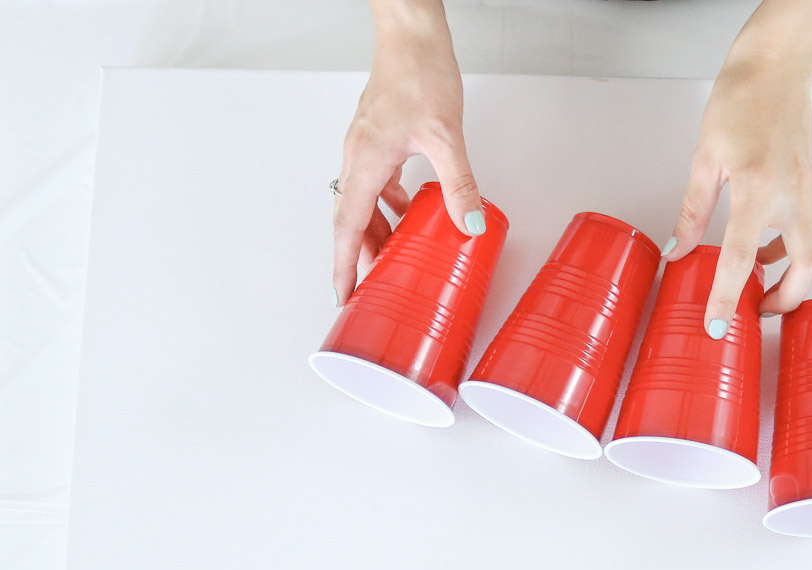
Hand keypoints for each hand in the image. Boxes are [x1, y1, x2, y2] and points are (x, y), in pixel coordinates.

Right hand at [333, 0, 482, 306]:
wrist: (411, 34)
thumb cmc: (419, 73)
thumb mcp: (446, 136)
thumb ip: (457, 183)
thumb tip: (470, 222)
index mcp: (366, 161)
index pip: (348, 225)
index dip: (344, 264)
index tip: (341, 293)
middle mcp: (358, 156)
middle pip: (351, 219)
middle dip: (358, 256)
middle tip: (367, 288)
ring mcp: (365, 147)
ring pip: (363, 201)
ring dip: (373, 231)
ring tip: (389, 258)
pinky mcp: (378, 138)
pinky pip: (375, 182)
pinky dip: (386, 204)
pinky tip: (408, 212)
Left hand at [660, 0, 811, 336]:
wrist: (776, 70)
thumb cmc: (741, 102)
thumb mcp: (705, 158)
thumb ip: (692, 211)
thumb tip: (676, 250)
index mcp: (757, 188)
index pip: (740, 258)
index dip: (727, 297)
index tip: (717, 326)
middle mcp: (791, 195)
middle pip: (806, 267)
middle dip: (786, 300)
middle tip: (758, 314)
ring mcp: (808, 191)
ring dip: (790, 277)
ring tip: (759, 289)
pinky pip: (807, 230)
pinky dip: (789, 250)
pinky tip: (763, 249)